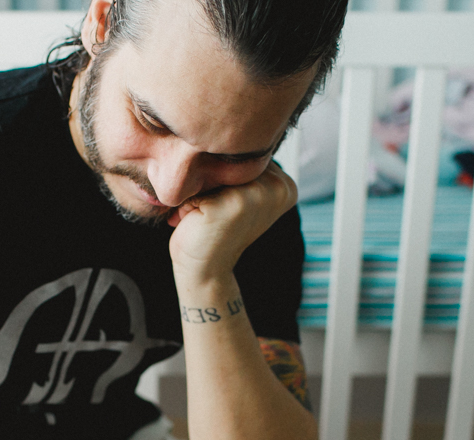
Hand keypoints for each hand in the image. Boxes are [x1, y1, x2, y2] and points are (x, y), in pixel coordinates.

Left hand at [168, 161, 297, 284]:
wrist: (205, 269)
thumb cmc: (216, 229)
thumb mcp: (237, 193)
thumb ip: (241, 168)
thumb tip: (221, 137)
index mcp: (285, 185)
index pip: (244, 157)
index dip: (226, 177)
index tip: (227, 206)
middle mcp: (277, 187)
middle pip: (229, 159)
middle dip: (211, 183)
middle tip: (213, 213)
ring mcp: (258, 194)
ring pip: (212, 169)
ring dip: (199, 191)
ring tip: (204, 215)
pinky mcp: (233, 202)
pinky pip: (196, 184)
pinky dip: (188, 202)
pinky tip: (197, 220)